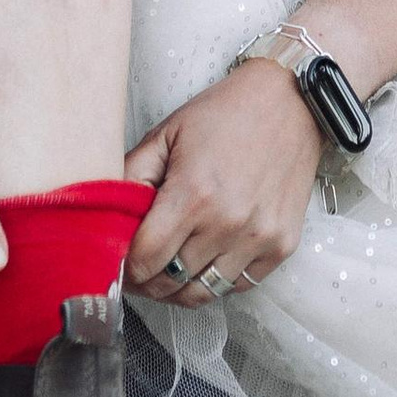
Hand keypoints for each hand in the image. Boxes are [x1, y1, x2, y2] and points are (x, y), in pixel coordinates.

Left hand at [124, 60, 320, 305]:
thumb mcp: (166, 134)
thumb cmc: (226, 114)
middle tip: (139, 271)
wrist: (291, 102)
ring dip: (179, 288)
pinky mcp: (281, 246)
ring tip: (169, 271)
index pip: (144, 260)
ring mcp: (258, 238)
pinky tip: (205, 260)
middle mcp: (227, 223)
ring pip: (202, 294)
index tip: (119, 264)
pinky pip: (238, 286)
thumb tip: (105, 217)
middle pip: (170, 283)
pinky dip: (216, 280)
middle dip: (147, 281)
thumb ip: (130, 176)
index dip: (124, 268)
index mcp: (193, 194)